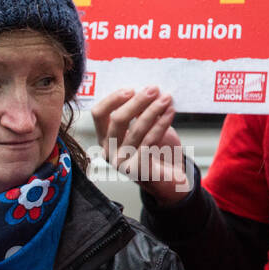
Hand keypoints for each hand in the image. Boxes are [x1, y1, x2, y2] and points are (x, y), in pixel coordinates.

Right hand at [90, 86, 188, 205]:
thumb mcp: (144, 128)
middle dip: (136, 102)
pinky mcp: (137, 170)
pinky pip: (149, 141)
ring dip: (153, 110)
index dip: (113, 99)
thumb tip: (146, 91)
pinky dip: (161, 124)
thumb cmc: (157, 152)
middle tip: (154, 89)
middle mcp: (108, 151)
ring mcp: (121, 162)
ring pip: (135, 129)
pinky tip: (170, 113)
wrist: (169, 180)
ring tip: (167, 98)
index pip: (98, 114)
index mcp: (105, 138)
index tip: (131, 89)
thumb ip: (139, 114)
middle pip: (117, 120)